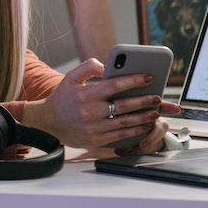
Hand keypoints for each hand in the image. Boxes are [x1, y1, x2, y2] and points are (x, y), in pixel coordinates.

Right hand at [24, 59, 180, 152]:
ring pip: (125, 123)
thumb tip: (107, 67)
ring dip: (143, 118)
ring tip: (155, 112)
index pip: (114, 85)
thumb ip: (89, 67)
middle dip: (144, 101)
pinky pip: (120, 136)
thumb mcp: (71, 77)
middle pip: (123, 106)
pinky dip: (135, 131)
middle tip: (157, 97)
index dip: (132, 80)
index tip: (147, 77)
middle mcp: (91, 112)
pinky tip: (144, 126)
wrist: (49, 122)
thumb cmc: (63, 97)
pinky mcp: (97, 140)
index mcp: (86, 94)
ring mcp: (95, 128)